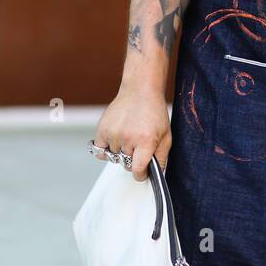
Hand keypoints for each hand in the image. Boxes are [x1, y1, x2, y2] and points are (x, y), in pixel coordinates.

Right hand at [92, 0, 171, 181]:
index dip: (140, 175)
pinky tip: (116, 139)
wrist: (140, 90)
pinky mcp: (101, 130)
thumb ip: (162, 156)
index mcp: (146, 140)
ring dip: (120, 153)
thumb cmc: (154, 112)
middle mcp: (128, 138)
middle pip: (126, 164)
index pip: (137, 170)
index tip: (142, 173)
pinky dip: (106, 149)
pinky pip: (99, 151)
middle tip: (138, 146)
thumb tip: (157, 174)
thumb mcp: (166, 135)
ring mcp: (113, 134)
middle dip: (132, 160)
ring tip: (128, 137)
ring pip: (113, 158)